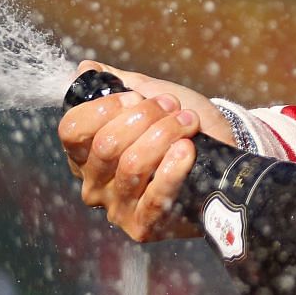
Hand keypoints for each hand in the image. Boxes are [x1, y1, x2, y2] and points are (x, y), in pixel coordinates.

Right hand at [56, 60, 223, 240]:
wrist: (224, 155)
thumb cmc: (180, 125)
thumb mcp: (150, 97)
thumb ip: (117, 84)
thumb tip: (84, 68)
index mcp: (87, 153)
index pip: (72, 129)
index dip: (104, 108)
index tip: (136, 97)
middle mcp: (94, 184)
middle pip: (106, 144)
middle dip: (145, 116)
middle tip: (172, 107)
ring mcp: (118, 208)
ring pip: (132, 165)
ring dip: (165, 135)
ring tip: (187, 123)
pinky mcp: (144, 226)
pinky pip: (154, 196)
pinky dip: (174, 167)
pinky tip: (187, 150)